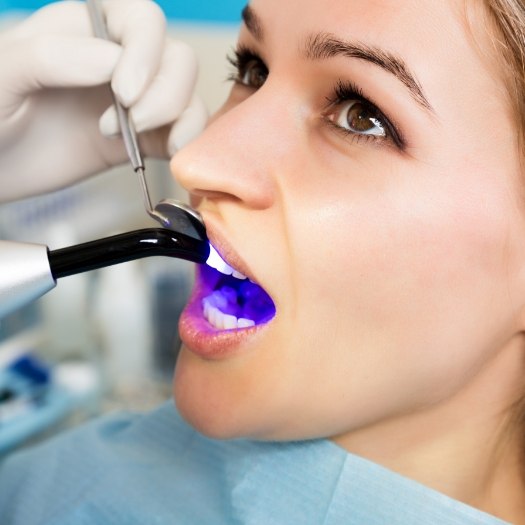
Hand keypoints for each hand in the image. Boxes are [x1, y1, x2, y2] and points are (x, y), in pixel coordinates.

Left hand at [0, 0, 206, 200]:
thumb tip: (113, 61)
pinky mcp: (145, 139)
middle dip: (165, 91)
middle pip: (176, 57)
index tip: (125, 93)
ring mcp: (136, 102)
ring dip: (178, 116)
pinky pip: (184, 131)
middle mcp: (119, 62)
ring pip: (187, 92)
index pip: (141, 18)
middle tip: (134, 121)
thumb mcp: (3, 75)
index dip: (145, 51)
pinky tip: (170, 153)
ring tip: (136, 138)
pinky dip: (189, 140)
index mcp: (84, 30)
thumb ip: (50, 57)